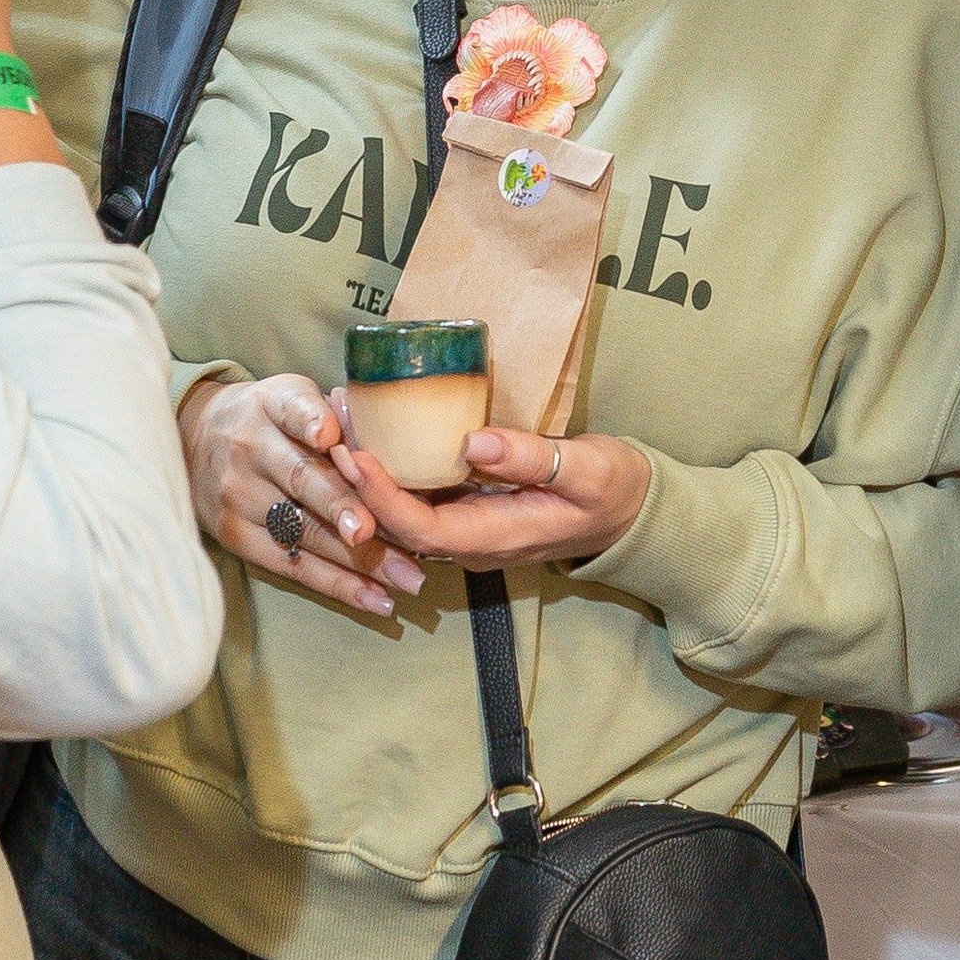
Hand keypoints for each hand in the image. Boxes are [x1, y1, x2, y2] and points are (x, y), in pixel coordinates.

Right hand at [182, 375, 425, 622]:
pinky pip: (293, 565)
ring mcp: (240, 495)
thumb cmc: (269, 421)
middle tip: (379, 529)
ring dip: (359, 558)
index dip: (311, 421)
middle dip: (344, 508)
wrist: (196, 441)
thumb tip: (400, 450)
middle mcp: (251, 448)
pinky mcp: (236, 536)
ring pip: (305, 530)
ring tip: (406, 576)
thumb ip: (338, 417)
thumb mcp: (292, 397)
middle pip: (302, 479)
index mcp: (271, 405)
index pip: (291, 408)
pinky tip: (376, 597)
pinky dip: (338, 584)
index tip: (330, 436)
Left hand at [336, 420, 649, 569]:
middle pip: (396, 522)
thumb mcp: (586, 471)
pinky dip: (389, 467)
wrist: (628, 511)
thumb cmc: (612, 490)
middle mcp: (468, 541)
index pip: (420, 527)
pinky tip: (373, 429)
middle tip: (331, 424)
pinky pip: (414, 497)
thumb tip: (474, 443)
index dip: (382, 496)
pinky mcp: (464, 510)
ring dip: (367, 472)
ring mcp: (464, 528)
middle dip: (358, 480)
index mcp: (493, 538)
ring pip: (399, 510)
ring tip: (340, 418)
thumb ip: (532, 459)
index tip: (356, 455)